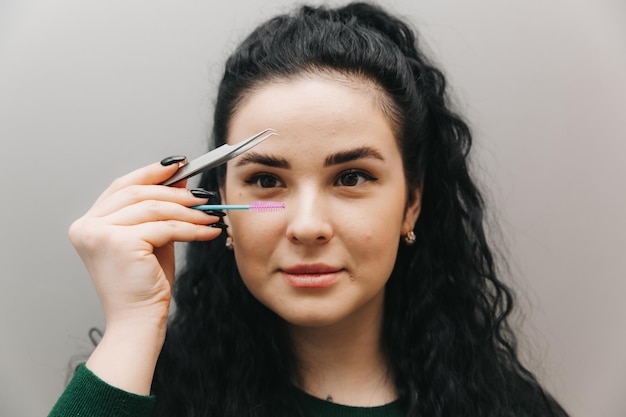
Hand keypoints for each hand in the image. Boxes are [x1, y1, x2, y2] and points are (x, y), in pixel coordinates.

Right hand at [68, 160, 220, 393]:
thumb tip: (181, 179)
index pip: (122, 186)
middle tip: (202, 196)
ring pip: (153, 208)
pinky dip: (191, 229)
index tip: (179, 165)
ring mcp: (99, 234)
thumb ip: (162, 209)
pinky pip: (165, 227)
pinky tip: (208, 232)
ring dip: (188, 211)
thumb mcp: (154, 239)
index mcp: (89, 224)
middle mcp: (87, 226)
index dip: (151, 173)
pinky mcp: (119, 243)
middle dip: (175, 192)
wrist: (137, 324)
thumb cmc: (144, 287)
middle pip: (137, 192)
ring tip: (209, 216)